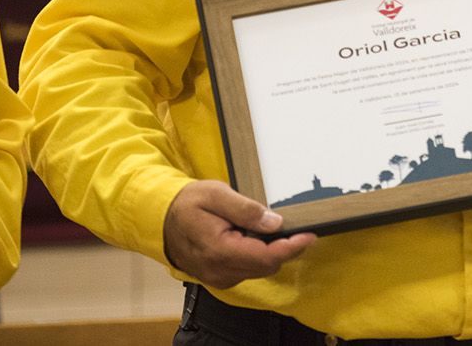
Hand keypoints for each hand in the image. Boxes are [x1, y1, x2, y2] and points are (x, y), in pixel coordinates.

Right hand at [162, 179, 315, 288]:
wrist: (161, 219)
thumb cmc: (187, 203)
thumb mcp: (216, 194)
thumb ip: (245, 209)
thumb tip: (275, 222)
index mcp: (219, 251)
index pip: (266, 257)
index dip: (292, 247)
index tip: (310, 234)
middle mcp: (220, 271)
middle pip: (267, 265)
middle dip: (286, 248)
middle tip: (298, 227)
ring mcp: (219, 277)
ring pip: (260, 269)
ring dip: (273, 252)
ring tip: (274, 228)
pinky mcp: (220, 276)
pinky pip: (249, 269)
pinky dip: (259, 255)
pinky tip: (258, 237)